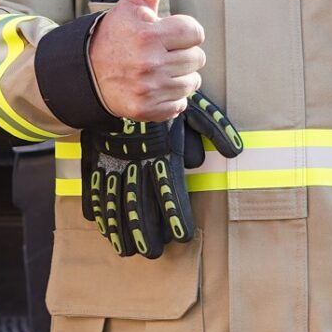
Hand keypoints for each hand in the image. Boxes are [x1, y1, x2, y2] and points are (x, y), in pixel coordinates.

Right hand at [80, 94, 246, 258]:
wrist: (118, 78)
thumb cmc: (163, 98)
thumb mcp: (194, 108)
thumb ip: (215, 127)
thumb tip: (235, 150)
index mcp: (162, 151)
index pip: (170, 188)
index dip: (176, 213)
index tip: (182, 236)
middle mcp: (137, 159)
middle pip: (139, 201)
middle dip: (145, 230)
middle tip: (152, 253)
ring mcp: (115, 159)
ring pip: (116, 199)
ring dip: (121, 227)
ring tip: (126, 250)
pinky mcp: (98, 156)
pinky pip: (96, 186)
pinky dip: (98, 208)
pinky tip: (101, 227)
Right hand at [87, 0, 206, 122]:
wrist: (87, 72)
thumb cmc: (115, 35)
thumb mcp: (133, 2)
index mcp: (149, 35)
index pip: (195, 32)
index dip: (183, 30)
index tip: (167, 32)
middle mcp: (150, 64)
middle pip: (197, 58)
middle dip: (182, 52)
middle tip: (161, 50)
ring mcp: (149, 89)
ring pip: (192, 81)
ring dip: (179, 75)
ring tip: (158, 68)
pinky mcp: (148, 110)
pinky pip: (180, 103)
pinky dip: (170, 96)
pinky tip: (154, 86)